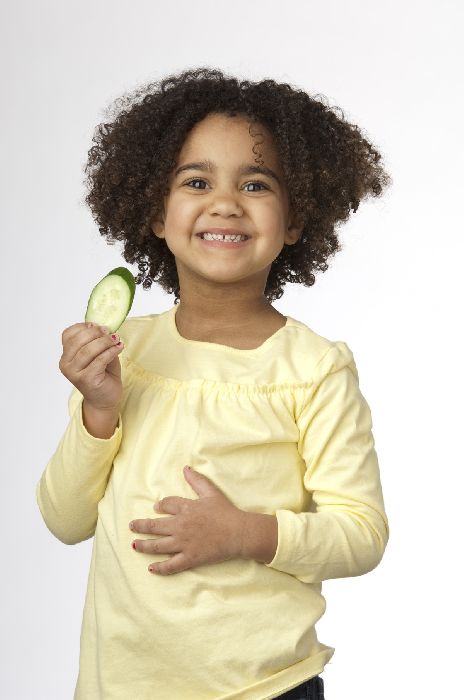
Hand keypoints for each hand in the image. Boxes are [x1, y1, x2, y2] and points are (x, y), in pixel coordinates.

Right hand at [59, 322, 123, 410]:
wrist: (105, 399)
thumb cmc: (102, 375)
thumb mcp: (98, 353)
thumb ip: (97, 341)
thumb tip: (102, 327)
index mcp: (66, 356)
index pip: (68, 334)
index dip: (84, 327)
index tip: (99, 326)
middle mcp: (66, 364)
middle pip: (78, 340)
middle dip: (96, 333)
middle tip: (110, 332)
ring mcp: (75, 373)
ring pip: (88, 350)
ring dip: (105, 342)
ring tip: (116, 340)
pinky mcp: (87, 379)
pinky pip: (100, 360)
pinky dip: (111, 351)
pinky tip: (119, 348)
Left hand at [129, 466, 244, 574]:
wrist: (238, 532)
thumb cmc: (226, 512)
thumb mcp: (211, 492)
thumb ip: (197, 480)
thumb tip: (185, 468)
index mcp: (186, 509)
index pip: (166, 505)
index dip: (160, 505)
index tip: (156, 508)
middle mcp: (180, 526)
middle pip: (155, 526)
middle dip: (141, 526)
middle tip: (132, 526)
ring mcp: (183, 543)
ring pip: (157, 546)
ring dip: (144, 545)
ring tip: (134, 545)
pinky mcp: (189, 558)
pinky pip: (171, 565)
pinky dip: (160, 568)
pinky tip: (151, 568)